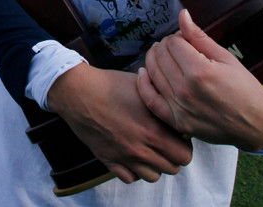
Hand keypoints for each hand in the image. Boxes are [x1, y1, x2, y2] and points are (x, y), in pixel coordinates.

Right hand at [47, 63, 191, 183]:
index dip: (184, 144)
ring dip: (155, 165)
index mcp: (153, 131)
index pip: (184, 154)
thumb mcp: (143, 87)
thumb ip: (162, 101)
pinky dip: (134, 170)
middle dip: (173, 156)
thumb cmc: (110, 85)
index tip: (177, 135)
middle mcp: (140, 149)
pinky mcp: (108, 159)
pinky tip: (132, 156)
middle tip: (166, 142)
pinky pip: (129, 178)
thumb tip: (176, 109)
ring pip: (153, 176)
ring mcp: (123, 157)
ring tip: (150, 150)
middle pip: (172, 168)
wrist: (78, 91)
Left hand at [137, 9, 262, 150]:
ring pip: (153, 74)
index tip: (183, 39)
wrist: (256, 124)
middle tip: (173, 46)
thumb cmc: (245, 89)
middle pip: (161, 56)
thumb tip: (183, 15)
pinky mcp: (177, 122)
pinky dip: (143, 84)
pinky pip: (150, 100)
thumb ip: (200, 37)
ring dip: (153, 59)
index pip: (174, 43)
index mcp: (201, 71)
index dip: (177, 37)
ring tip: (159, 53)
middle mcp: (187, 90)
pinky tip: (144, 72)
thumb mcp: (226, 58)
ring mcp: (180, 108)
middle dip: (165, 46)